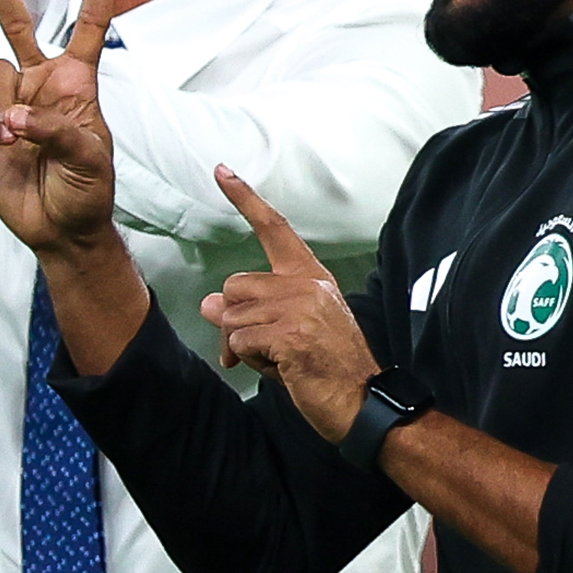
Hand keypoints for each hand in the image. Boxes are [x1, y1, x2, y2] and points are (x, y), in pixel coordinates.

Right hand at [0, 0, 118, 253]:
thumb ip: (54, 129)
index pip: (90, 25)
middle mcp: (42, 84)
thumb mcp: (89, 159)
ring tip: (15, 138)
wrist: (59, 228)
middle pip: (19, 24)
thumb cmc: (87, 190)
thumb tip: (11, 114)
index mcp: (78, 83)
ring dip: (1, 100)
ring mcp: (11, 103)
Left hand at [200, 167, 378, 439]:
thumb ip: (254, 310)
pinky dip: (248, 360)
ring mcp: (300, 307)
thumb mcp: (288, 330)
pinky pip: (239, 340)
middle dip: (233, 322)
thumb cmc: (325, 369)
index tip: (220, 170)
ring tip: (277, 361)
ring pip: (231, 316)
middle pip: (234, 286)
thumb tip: (210, 303)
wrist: (361, 402)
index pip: (274, 228)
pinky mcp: (291, 334)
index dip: (244, 198)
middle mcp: (306, 284)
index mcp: (310, 276)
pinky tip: (281, 369)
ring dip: (242, 346)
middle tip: (257, 350)